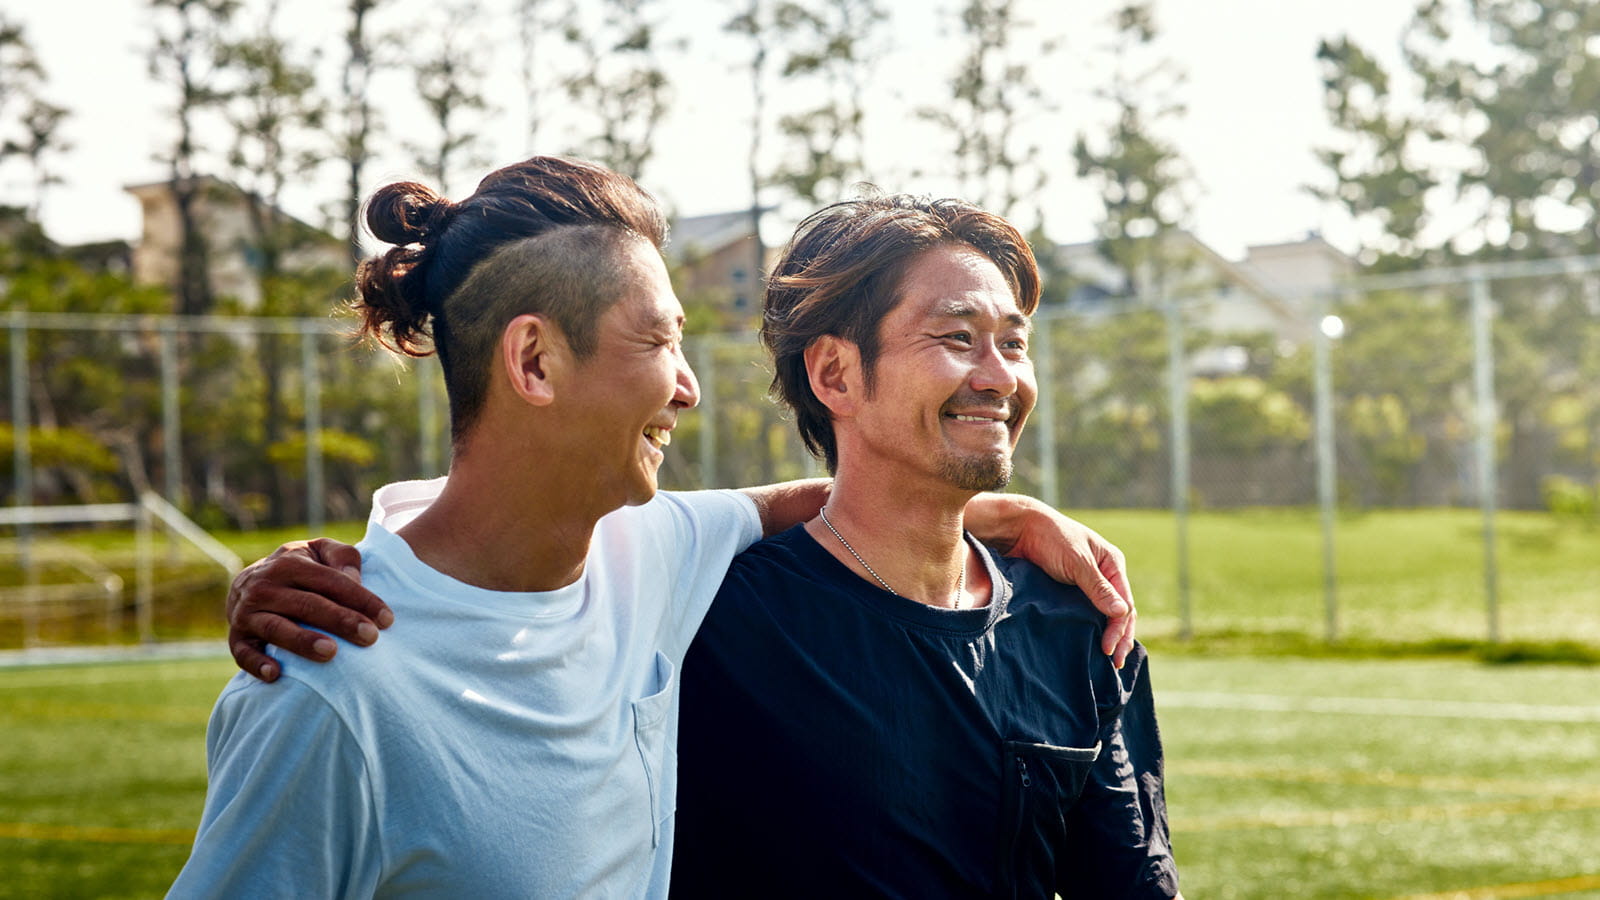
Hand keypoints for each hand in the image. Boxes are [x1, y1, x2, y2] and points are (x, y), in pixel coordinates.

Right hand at [226, 538, 391, 681]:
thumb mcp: (320, 552)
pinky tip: (276, 674)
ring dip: (302, 641)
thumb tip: (354, 579)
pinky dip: (256, 664)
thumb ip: (342, 556)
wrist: (252, 582)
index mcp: (289, 563)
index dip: (361, 599)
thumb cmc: (301, 568)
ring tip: (331, 653)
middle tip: (370, 637)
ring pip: (276, 628)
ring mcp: (247, 613)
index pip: (331, 581)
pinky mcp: (236, 638)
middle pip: (307, 604)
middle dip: (341, 621)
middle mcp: (264, 586)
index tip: (387, 619)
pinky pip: (243, 653)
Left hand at [1009, 509, 1135, 667]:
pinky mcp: (1069, 590)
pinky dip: (1090, 628)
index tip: (1109, 650)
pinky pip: (1085, 612)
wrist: (1018, 529)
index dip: (1120, 629)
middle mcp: (1104, 575)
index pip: (1125, 604)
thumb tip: (1122, 613)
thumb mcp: (1077, 562)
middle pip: (1119, 612)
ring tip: (1106, 661)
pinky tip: (1089, 644)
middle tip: (1115, 664)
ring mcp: (1087, 584)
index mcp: (1112, 564)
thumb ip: (1098, 588)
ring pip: (1103, 615)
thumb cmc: (1050, 538)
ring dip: (1107, 636)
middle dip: (1120, 638)